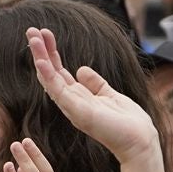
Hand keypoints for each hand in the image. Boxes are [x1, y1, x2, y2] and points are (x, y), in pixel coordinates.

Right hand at [27, 28, 159, 163]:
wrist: (140, 141)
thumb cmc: (129, 123)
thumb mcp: (110, 96)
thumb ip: (95, 83)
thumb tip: (81, 69)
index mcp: (79, 98)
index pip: (59, 73)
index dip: (51, 53)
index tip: (45, 35)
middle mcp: (72, 103)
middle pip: (50, 74)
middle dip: (40, 52)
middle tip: (31, 30)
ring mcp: (73, 108)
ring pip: (50, 79)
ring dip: (40, 57)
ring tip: (32, 37)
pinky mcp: (78, 112)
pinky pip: (58, 91)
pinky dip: (48, 75)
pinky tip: (41, 60)